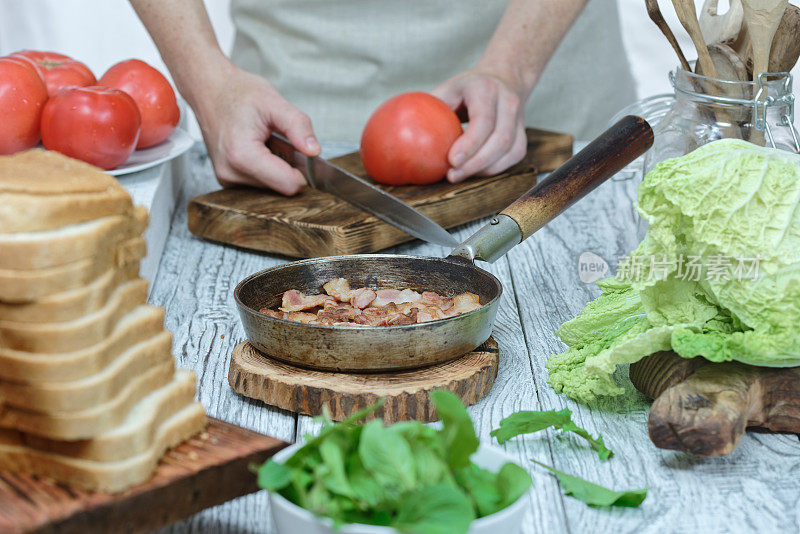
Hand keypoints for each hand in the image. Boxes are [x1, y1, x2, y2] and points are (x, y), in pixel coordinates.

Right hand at [191, 61, 319, 194]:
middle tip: (278, 141)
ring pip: (271, 187)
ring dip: (276, 167)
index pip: (289, 184)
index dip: (304, 171)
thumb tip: (314, 151)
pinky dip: (265, 168)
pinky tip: (257, 149)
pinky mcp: (227, 180)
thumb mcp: (274, 102)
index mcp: (243, 156)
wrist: (208, 89)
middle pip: (280, 187)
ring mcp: (227, 179)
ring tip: (265, 142)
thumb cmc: (237, 92)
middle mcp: (232, 173)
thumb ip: (298, 127)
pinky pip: (258, 183)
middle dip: (288, 166)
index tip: (302, 153)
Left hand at [432, 70, 528, 182]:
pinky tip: (476, 172)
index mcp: (486, 89)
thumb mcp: (449, 88)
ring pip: (510, 150)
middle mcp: (508, 102)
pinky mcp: (523, 133)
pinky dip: (495, 168)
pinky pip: (514, 156)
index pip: (483, 120)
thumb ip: (431, 107)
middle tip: (453, 175)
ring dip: (485, 168)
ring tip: (460, 176)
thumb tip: (404, 131)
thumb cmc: (469, 87)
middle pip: (500, 139)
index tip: (452, 160)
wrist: (504, 77)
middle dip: (476, 163)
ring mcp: (519, 118)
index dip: (470, 143)